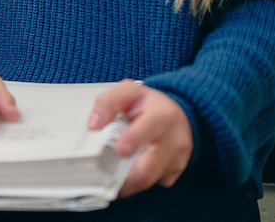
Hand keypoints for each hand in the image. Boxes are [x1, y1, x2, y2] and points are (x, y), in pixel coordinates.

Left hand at [88, 80, 192, 196]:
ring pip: (146, 182)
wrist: (180, 115)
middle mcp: (174, 141)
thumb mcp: (129, 92)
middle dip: (121, 176)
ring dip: (126, 180)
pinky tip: (132, 166)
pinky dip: (137, 180)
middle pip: (146, 171)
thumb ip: (108, 103)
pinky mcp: (174, 174)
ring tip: (114, 169)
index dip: (132, 141)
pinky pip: (152, 184)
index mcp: (162, 116)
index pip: (147, 130)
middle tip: (103, 172)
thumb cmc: (151, 105)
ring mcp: (176, 161)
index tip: (119, 149)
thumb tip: (93, 126)